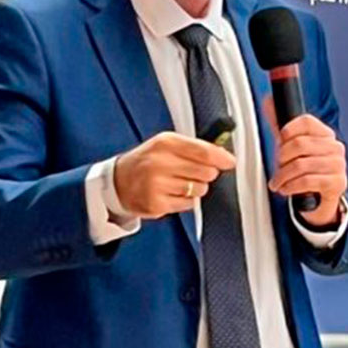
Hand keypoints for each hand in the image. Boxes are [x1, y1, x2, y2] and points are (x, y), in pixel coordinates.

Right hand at [113, 131, 235, 218]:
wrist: (117, 182)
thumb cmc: (147, 162)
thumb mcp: (166, 145)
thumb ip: (194, 147)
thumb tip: (223, 156)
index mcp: (165, 143)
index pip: (203, 151)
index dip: (221, 158)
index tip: (230, 162)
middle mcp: (160, 162)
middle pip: (206, 172)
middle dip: (207, 174)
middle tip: (193, 172)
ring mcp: (157, 184)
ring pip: (199, 189)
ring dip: (195, 188)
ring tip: (178, 183)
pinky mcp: (156, 204)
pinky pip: (188, 204)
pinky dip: (185, 200)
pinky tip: (172, 194)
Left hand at [268, 114, 347, 227]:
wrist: (320, 199)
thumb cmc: (306, 172)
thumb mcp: (293, 148)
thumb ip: (281, 126)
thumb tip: (268, 102)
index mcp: (326, 134)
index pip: (307, 122)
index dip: (288, 130)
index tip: (280, 140)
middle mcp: (335, 147)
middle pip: (300, 144)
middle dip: (282, 157)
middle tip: (278, 166)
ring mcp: (338, 165)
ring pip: (301, 164)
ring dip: (283, 176)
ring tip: (279, 181)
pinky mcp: (337, 183)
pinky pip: (307, 181)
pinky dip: (291, 186)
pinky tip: (286, 188)